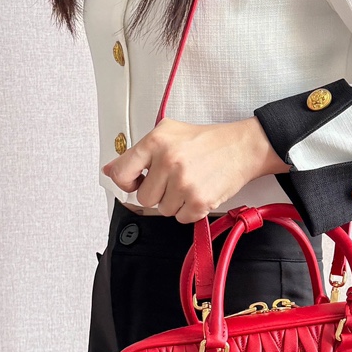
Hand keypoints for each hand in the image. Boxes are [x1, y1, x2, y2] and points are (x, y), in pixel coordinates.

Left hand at [102, 117, 289, 222]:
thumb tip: (110, 170)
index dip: (126, 182)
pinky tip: (199, 192)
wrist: (242, 148)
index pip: (122, 173)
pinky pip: (182, 218)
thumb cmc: (205, 141)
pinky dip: (190, 210)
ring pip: (163, 210)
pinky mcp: (199, 201)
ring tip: (190, 183)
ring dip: (175, 202)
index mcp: (156, 142)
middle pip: (144, 198)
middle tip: (174, 180)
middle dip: (158, 193)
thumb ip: (137, 153)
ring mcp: (184, 183)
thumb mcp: (168, 133)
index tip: (136, 182)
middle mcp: (168, 161)